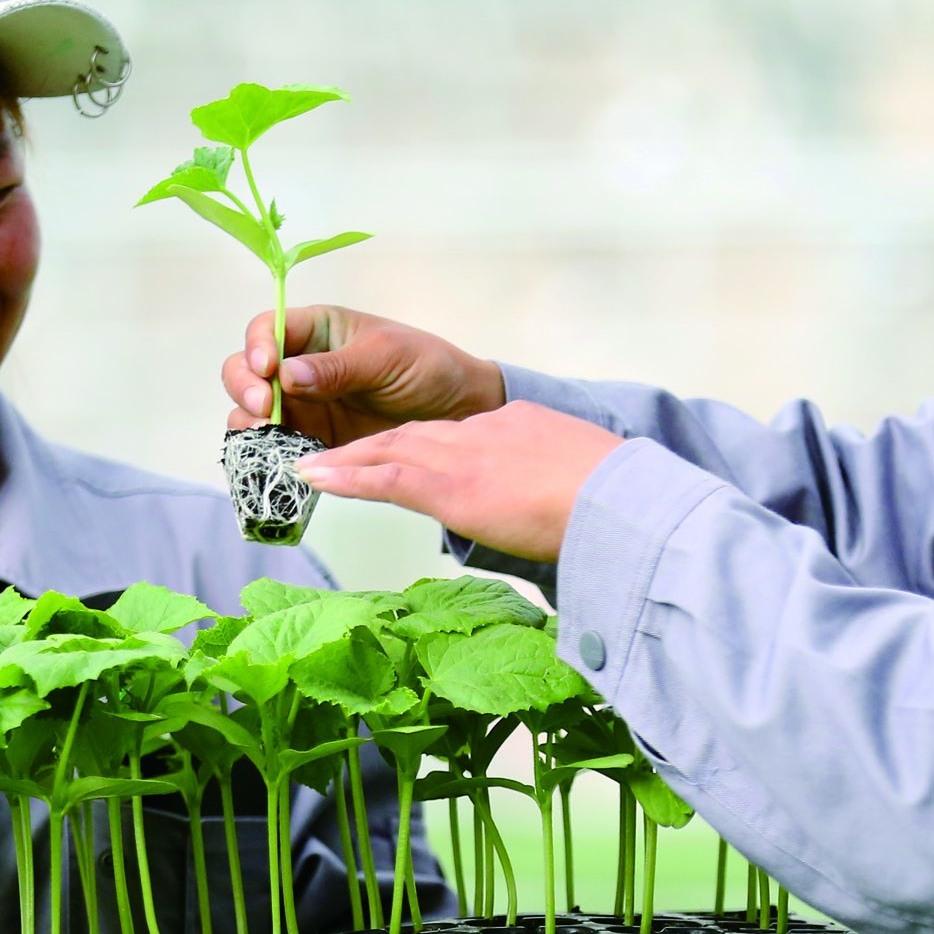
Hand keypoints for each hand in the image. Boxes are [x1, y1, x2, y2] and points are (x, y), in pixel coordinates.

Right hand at [223, 304, 504, 446]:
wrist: (460, 412)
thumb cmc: (427, 367)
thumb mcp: (386, 357)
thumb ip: (338, 367)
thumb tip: (286, 375)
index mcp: (317, 330)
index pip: (268, 329)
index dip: (257, 346)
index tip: (268, 368)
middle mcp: (300, 365)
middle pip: (246, 370)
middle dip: (245, 386)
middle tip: (267, 407)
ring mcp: (303, 405)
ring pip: (252, 410)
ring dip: (248, 421)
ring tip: (266, 434)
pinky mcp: (313, 440)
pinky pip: (275, 445)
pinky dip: (264, 452)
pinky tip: (273, 457)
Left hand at [295, 403, 621, 562]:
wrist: (625, 500)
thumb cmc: (621, 502)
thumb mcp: (585, 479)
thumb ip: (556, 484)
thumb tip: (553, 507)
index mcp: (519, 426)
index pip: (458, 436)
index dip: (423, 447)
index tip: (402, 456)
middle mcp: (485, 432)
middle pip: (414, 435)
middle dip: (372, 447)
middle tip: (333, 458)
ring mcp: (467, 458)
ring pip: (391, 450)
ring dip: (347, 460)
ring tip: (308, 467)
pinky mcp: (454, 489)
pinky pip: (388, 478)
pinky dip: (348, 477)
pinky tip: (316, 478)